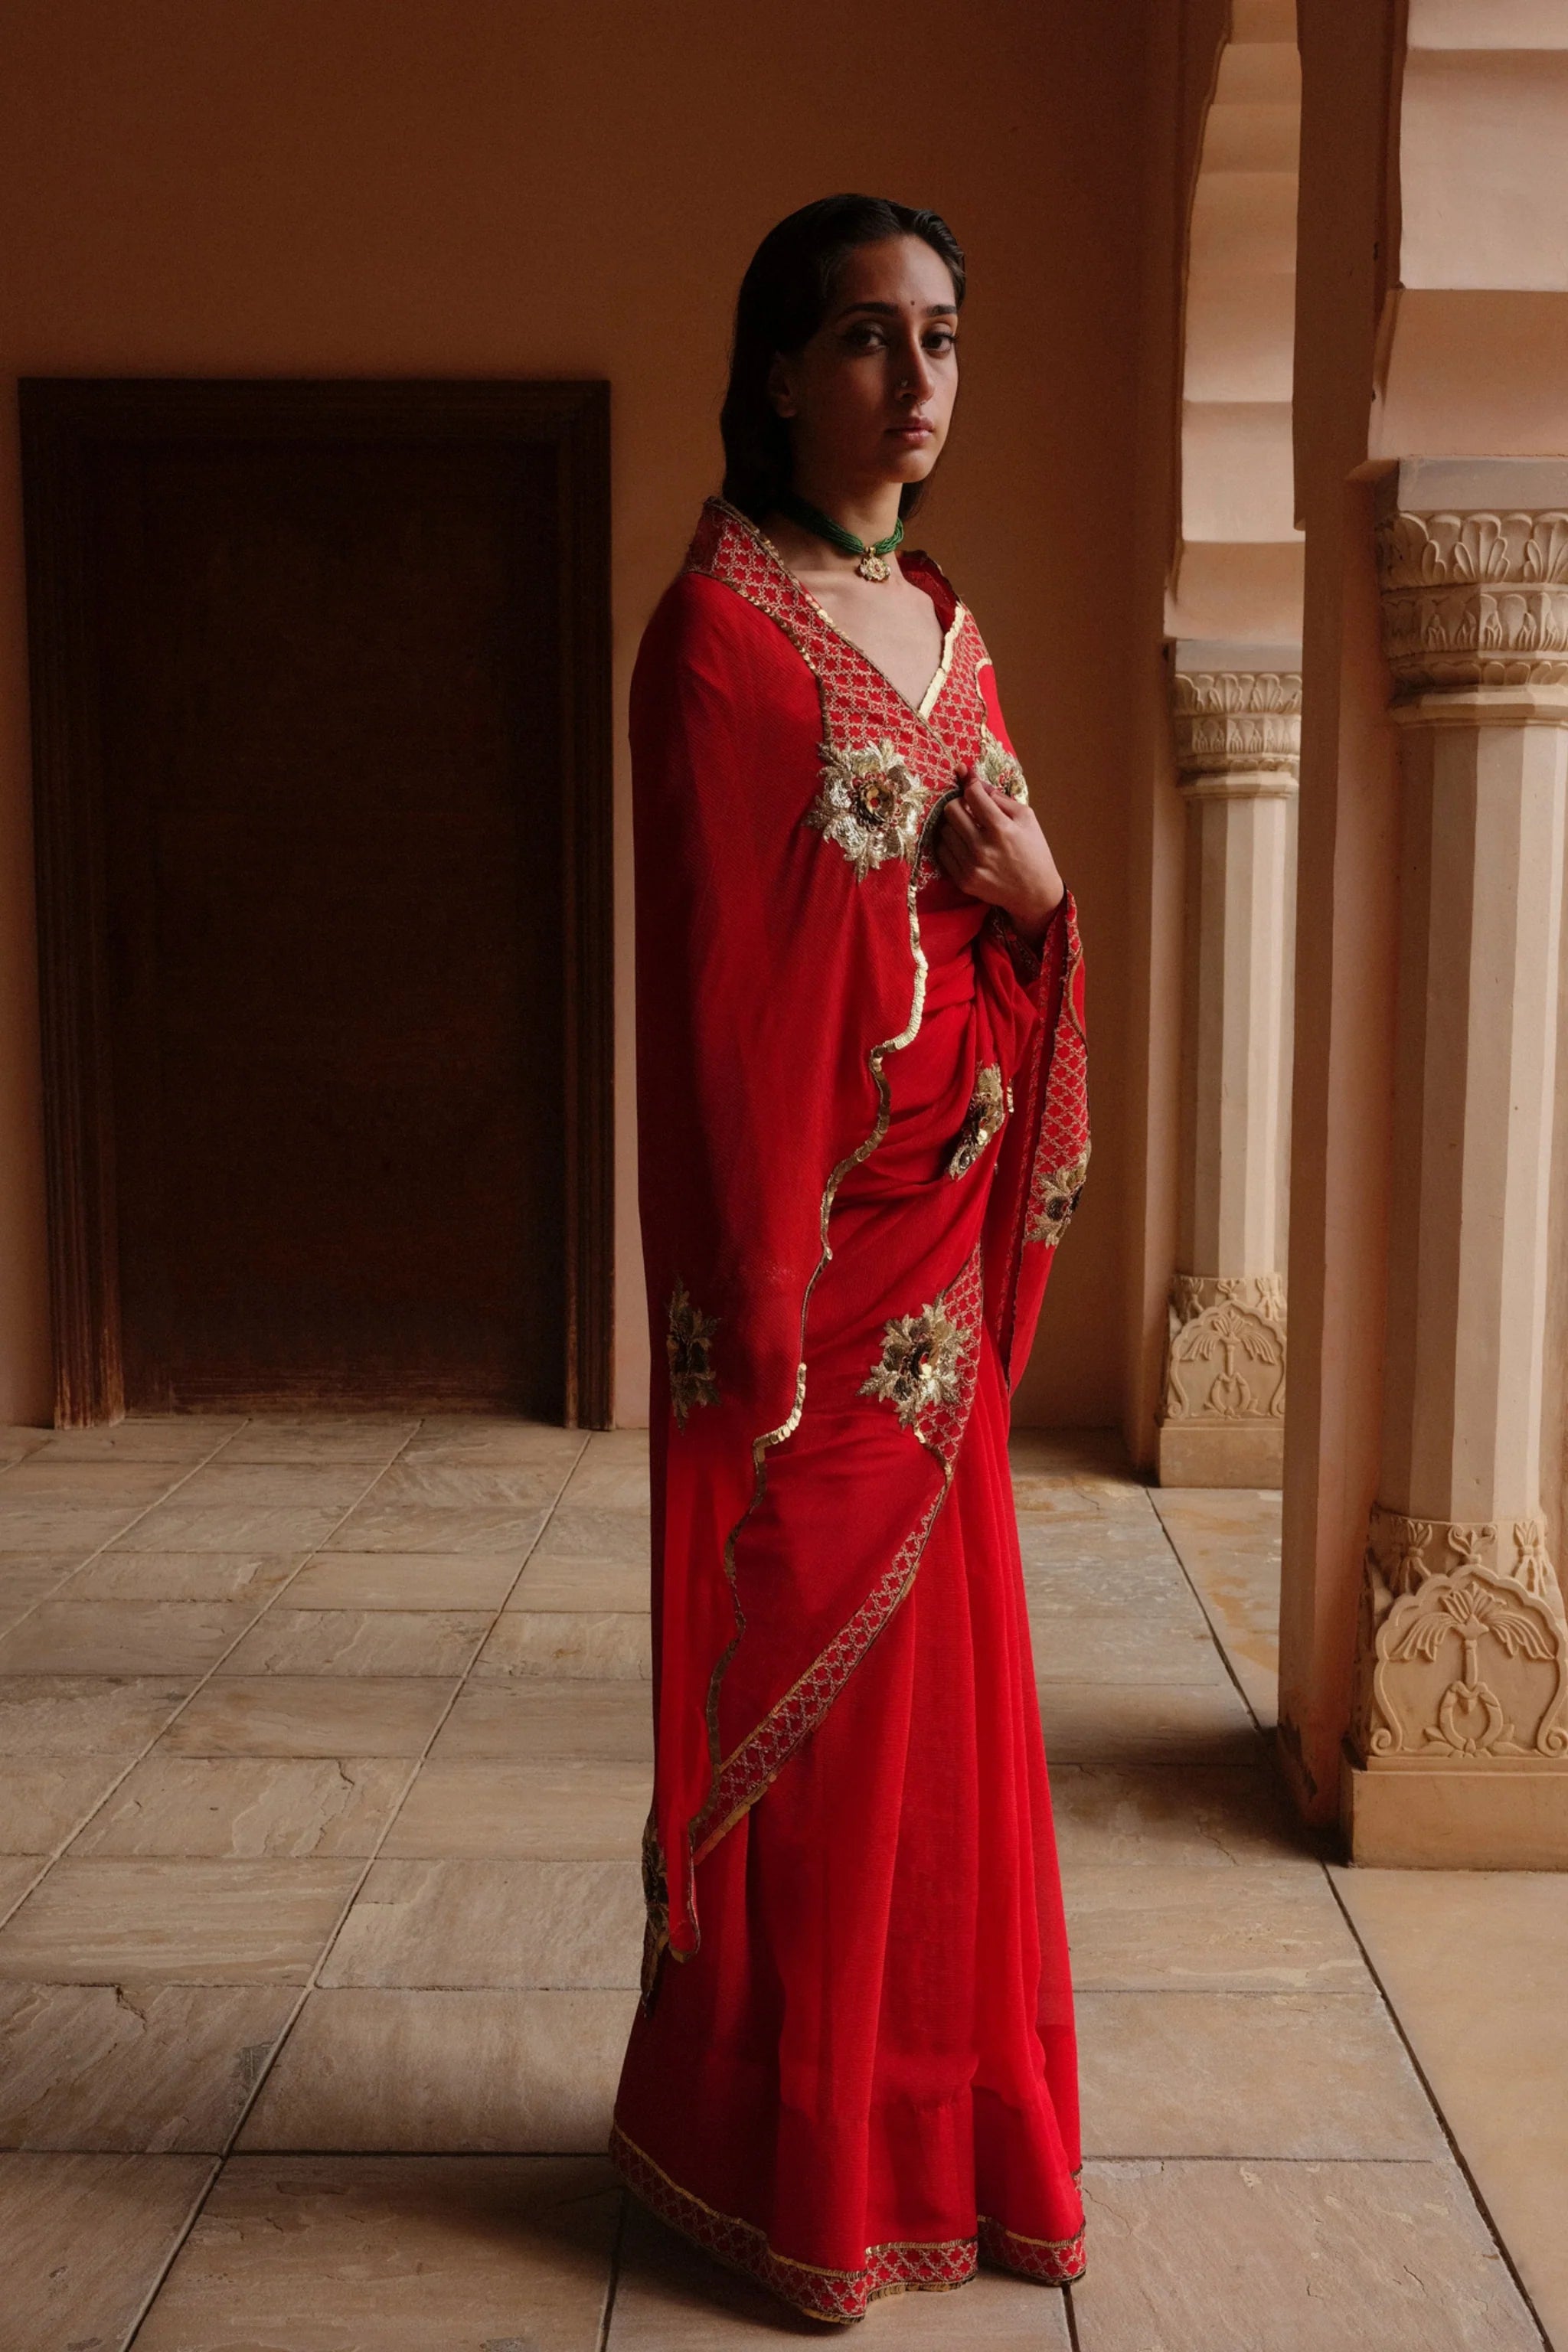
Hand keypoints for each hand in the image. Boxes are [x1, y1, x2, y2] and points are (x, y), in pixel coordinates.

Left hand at [935, 768, 1064, 944]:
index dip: (970, 784)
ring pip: (944, 831)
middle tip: (970, 809)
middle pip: (950, 810)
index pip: (971, 795)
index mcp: (1001, 829)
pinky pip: (942, 852)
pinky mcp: (962, 881)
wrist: (1034, 893)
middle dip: (959, 804)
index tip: (970, 782)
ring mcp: (970, 867)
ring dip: (954, 825)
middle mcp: (982, 848)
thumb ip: (998, 796)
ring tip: (970, 830)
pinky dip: (951, 844)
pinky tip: (965, 845)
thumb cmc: (1033, 850)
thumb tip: (971, 777)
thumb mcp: (1026, 818)